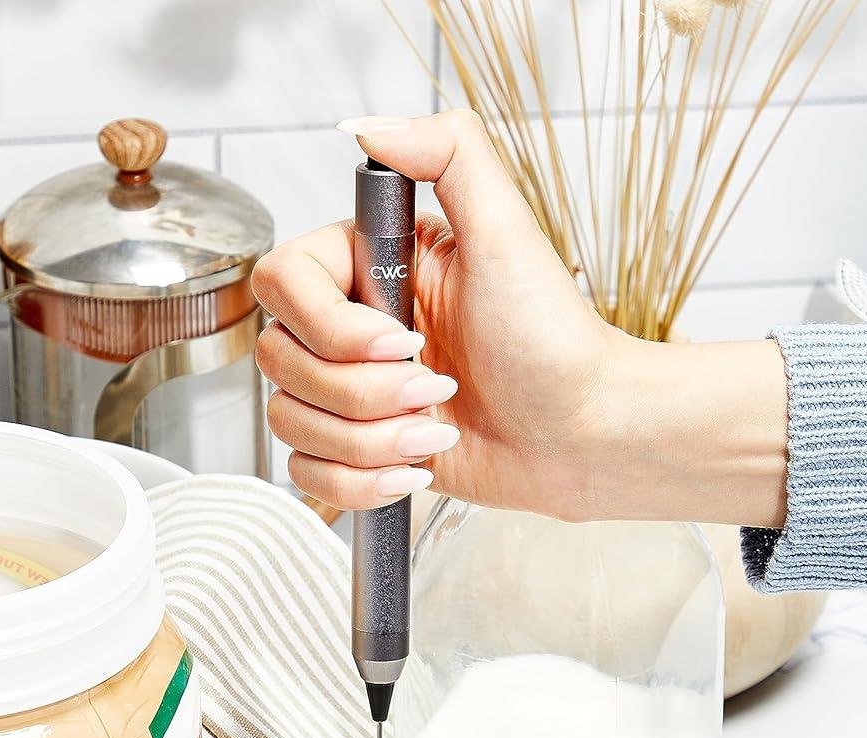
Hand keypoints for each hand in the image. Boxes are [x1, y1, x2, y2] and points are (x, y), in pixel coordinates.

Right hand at [252, 110, 787, 529]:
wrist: (585, 435)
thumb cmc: (556, 344)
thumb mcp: (509, 230)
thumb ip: (448, 151)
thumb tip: (368, 125)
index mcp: (373, 266)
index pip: (282, 283)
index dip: (331, 325)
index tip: (402, 338)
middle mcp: (354, 326)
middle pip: (281, 360)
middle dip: (361, 392)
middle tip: (436, 386)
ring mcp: (354, 393)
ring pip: (290, 421)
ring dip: (367, 442)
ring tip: (433, 431)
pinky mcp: (362, 452)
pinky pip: (308, 474)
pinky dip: (359, 483)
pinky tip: (415, 468)